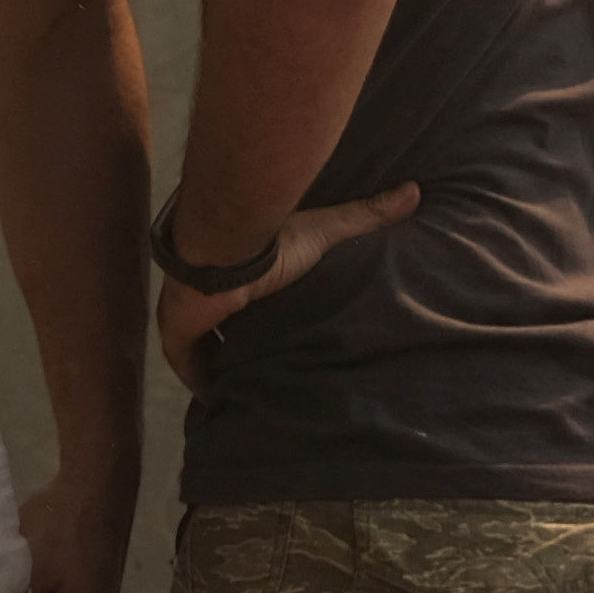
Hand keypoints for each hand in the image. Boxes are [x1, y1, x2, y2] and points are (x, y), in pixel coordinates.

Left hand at [154, 183, 420, 386]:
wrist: (230, 245)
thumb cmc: (274, 238)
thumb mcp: (328, 231)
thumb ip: (365, 217)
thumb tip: (415, 191)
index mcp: (239, 273)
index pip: (246, 301)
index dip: (258, 318)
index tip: (278, 336)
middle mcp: (210, 293)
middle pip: (224, 329)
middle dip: (240, 349)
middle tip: (267, 376)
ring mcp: (189, 313)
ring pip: (205, 349)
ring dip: (222, 368)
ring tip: (250, 395)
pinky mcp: (178, 333)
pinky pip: (187, 366)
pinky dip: (202, 383)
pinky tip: (221, 402)